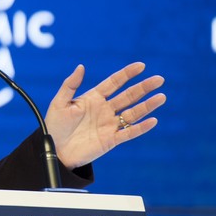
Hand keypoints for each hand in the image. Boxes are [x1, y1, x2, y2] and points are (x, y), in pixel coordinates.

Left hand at [44, 62, 165, 168]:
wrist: (54, 149)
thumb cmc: (55, 125)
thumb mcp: (59, 102)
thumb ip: (70, 85)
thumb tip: (81, 67)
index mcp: (93, 98)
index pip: (114, 83)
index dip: (127, 74)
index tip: (141, 65)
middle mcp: (104, 109)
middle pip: (128, 96)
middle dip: (143, 87)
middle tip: (159, 79)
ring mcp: (109, 124)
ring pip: (132, 113)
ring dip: (147, 106)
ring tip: (161, 97)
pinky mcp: (111, 140)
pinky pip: (129, 132)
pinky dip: (141, 127)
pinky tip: (152, 120)